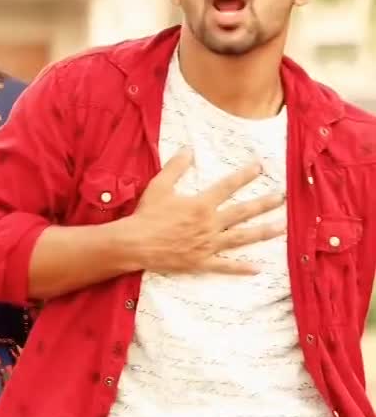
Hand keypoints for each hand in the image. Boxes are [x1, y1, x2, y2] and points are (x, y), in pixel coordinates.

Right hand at [132, 148, 284, 275]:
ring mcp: (208, 245)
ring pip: (242, 238)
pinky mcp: (201, 262)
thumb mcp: (159, 185)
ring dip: (264, 232)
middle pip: (243, 212)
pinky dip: (241, 268)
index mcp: (201, 205)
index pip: (228, 186)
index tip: (259, 167)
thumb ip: (176, 166)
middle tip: (282, 197)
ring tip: (282, 227)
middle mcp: (210, 224)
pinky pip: (226, 266)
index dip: (245, 175)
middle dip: (264, 203)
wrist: (135, 244)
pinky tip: (258, 268)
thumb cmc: (146, 214)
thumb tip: (189, 148)